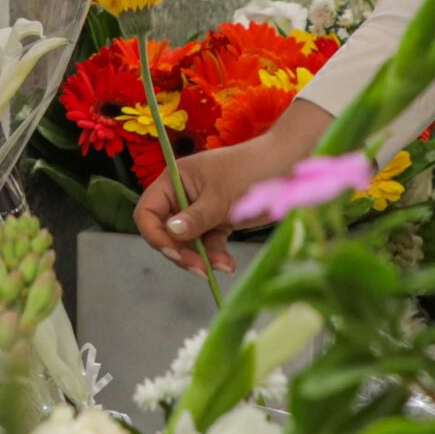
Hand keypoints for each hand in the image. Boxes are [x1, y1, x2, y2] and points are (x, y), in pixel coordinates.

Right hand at [133, 101, 329, 276]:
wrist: (286, 165)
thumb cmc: (250, 170)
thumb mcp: (220, 197)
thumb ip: (195, 218)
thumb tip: (170, 233)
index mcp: (174, 180)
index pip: (148, 212)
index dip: (155, 234)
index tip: (172, 251)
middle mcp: (182, 194)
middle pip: (166, 232)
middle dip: (181, 251)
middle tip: (198, 268)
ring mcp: (200, 208)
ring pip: (188, 242)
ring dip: (201, 257)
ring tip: (222, 266)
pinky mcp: (218, 220)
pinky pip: (208, 243)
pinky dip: (216, 255)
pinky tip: (228, 264)